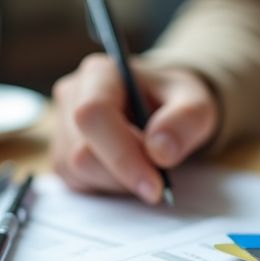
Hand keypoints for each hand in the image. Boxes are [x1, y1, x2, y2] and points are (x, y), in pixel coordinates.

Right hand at [51, 54, 218, 202]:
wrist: (165, 111)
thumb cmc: (176, 103)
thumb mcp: (197, 104)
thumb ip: (186, 120)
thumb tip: (160, 151)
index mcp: (100, 73)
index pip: (93, 115)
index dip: (121, 155)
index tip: (155, 186)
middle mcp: (72, 96)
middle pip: (82, 153)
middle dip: (125, 174)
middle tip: (160, 174)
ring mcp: (62, 128)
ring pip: (78, 173)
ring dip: (118, 182)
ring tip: (145, 165)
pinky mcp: (62, 156)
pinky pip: (78, 184)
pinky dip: (109, 187)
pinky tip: (128, 171)